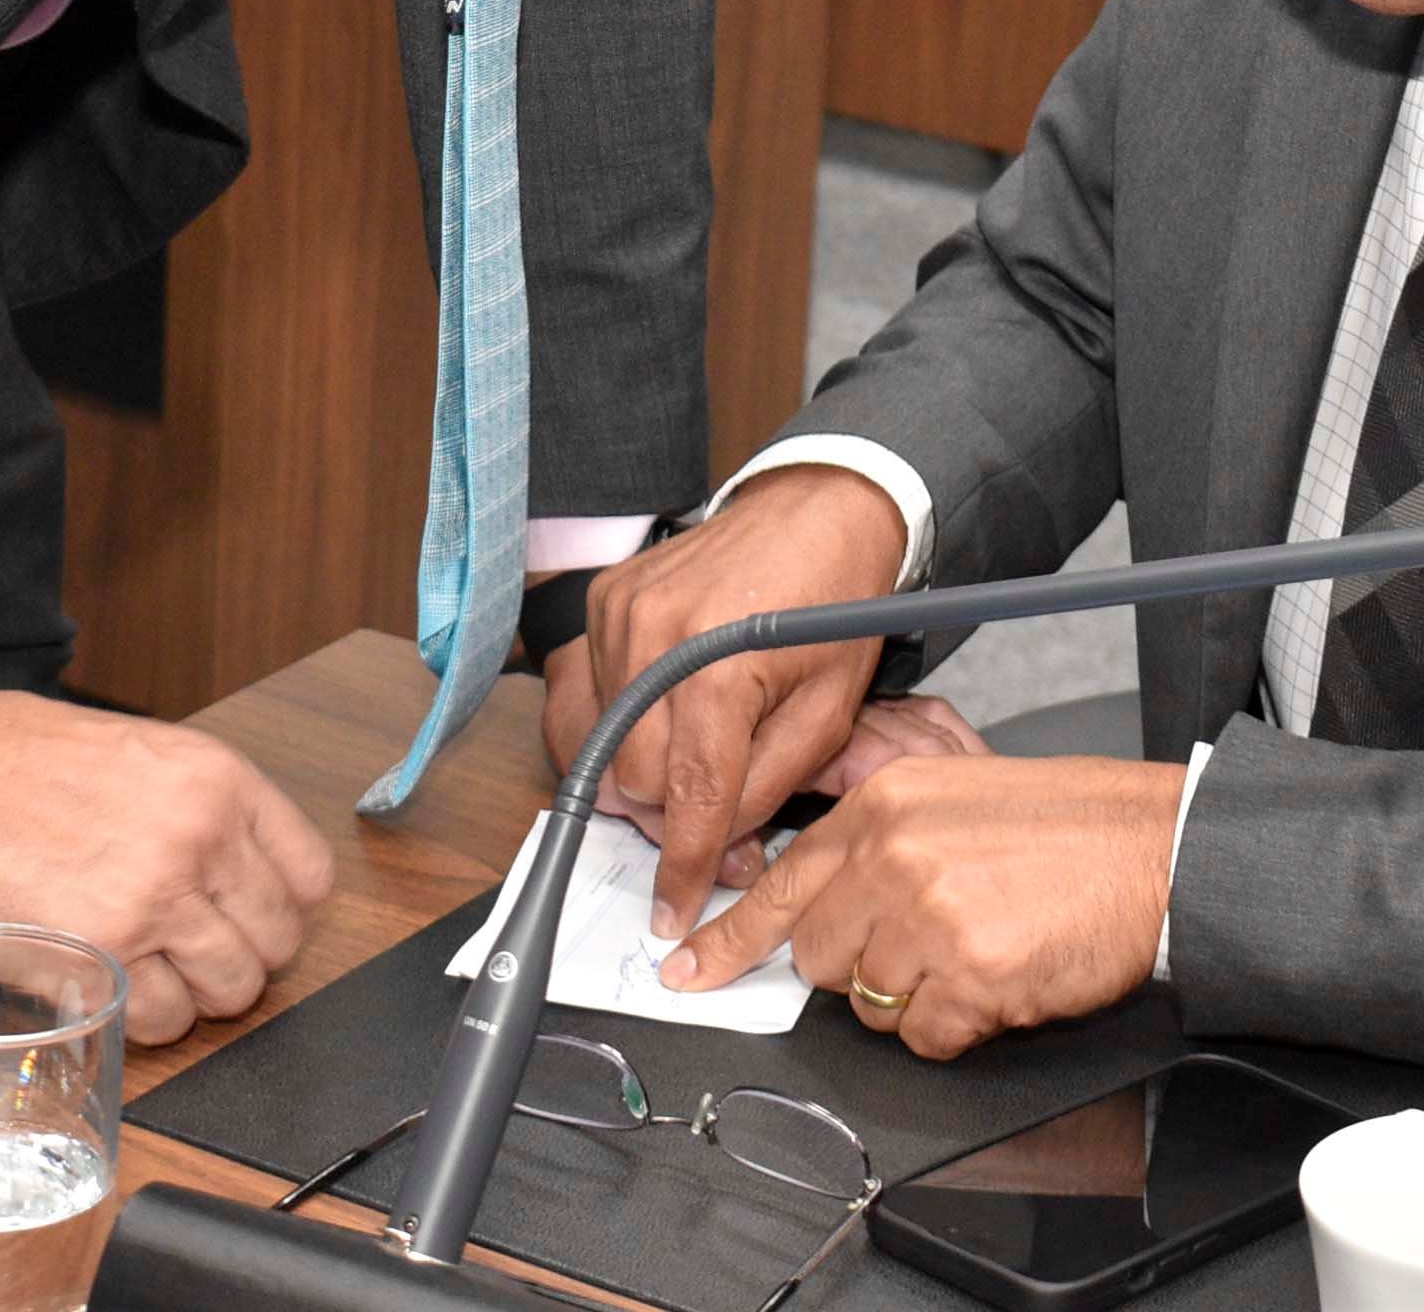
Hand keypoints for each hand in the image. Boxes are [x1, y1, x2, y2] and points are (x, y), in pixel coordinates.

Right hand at [0, 690, 333, 1046]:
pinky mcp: (101, 962)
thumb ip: (194, 810)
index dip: (281, 908)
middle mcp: (201, 843)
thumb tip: (231, 872)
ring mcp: (154, 906)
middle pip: (275, 942)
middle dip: (240, 957)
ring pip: (229, 991)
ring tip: (151, 975)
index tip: (252, 919)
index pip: (308, 875)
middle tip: (193, 955)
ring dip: (196, 995)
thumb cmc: (12, 758)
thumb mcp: (138, 755)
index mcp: (217, 782)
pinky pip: (161, 1022)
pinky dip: (145, 1020)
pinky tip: (113, 991)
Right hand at [545, 468, 907, 932]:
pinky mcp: (604, 601)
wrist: (817, 512)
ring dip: (648, 770)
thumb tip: (719, 845)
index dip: (684, 865)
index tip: (676, 910)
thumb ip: (769, 786)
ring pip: (604, 745)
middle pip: (635, 780)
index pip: (689, 795)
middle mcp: (655, 636)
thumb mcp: (829, 711)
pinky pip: (587, 697)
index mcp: (720, 665)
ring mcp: (620, 613)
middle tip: (722, 824)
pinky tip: (665, 718)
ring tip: (701, 760)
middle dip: (675, 818)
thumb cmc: (836, 606)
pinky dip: (620, 724)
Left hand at [660, 753, 1182, 1060]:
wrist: (1156, 850)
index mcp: (884, 805)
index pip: (781, 883)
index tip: (689, 969)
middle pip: (818, 957)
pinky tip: (999, 978)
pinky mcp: (970, 979)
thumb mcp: (954, 795)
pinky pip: (926, 1037)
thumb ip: (880, 841)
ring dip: (918, 997)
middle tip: (926, 941)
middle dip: (860, 965)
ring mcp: (928, 919)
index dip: (727, 939)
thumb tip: (823, 904)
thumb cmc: (1068, 826)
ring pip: (870, 1004)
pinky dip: (960, 1025)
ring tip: (978, 948)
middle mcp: (893, 857)